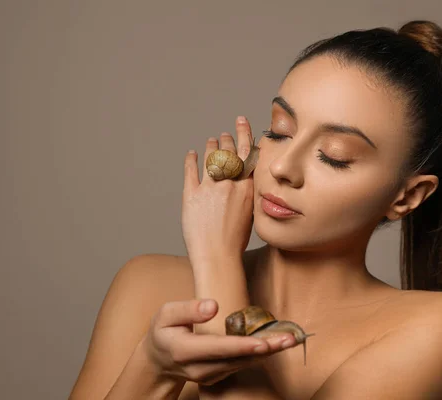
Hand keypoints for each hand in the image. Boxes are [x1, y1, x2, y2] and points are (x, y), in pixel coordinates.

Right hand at [143, 298, 296, 385]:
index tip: (263, 341)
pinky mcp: (219, 376)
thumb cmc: (163, 332)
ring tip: (291, 339)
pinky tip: (277, 343)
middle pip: (237, 359)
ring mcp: (210, 376)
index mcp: (184, 351)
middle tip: (291, 339)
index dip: (242, 345)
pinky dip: (260, 354)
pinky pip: (242, 365)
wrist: (157, 361)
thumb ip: (188, 309)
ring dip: (269, 352)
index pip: (218, 348)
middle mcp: (200, 368)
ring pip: (244, 364)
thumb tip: (214, 306)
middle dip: (266, 349)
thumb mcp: (165, 314)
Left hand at [181, 116, 255, 263]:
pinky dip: (191, 160)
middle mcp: (228, 184)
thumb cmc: (236, 240)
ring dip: (211, 147)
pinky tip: (191, 154)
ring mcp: (209, 188)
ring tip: (211, 141)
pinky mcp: (191, 195)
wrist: (217, 256)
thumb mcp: (251, 213)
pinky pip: (190, 171)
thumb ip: (248, 193)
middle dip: (227, 139)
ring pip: (211, 158)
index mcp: (246, 187)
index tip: (241, 121)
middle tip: (225, 133)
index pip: (247, 153)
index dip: (244, 134)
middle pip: (228, 152)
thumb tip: (246, 180)